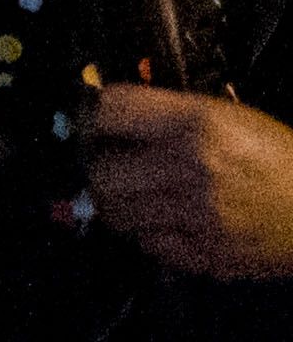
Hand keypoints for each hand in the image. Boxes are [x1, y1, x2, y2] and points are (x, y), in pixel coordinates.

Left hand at [86, 85, 292, 280]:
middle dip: (99, 165)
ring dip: (116, 201)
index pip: (112, 111)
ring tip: (131, 193)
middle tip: (107, 162)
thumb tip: (110, 115)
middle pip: (103, 168)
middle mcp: (192, 168)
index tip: (93, 121)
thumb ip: (168, 115)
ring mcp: (198, 215)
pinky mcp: (206, 254)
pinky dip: (146, 232)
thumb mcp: (229, 117)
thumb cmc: (284, 160)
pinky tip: (161, 219)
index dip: (94, 115)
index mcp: (199, 124)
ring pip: (117, 211)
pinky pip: (148, 243)